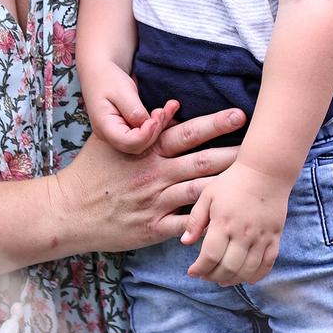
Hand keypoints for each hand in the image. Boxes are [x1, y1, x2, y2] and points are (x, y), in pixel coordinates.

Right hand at [54, 108, 246, 253]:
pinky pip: (187, 226)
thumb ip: (144, 124)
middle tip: (262, 147)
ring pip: (200, 192)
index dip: (215, 123)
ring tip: (254, 183)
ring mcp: (156, 202)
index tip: (240, 115)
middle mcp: (155, 173)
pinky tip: (229, 222)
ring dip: (228, 187)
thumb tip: (170, 104)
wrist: (70, 210)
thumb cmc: (92, 171)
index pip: (187, 132)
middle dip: (234, 153)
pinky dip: (207, 224)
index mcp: (147, 149)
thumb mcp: (112, 139)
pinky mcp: (153, 228)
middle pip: (202, 161)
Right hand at [81, 62, 178, 153]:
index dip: (145, 134)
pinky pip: (144, 133)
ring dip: (159, 126)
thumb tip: (147, 125)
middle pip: (137, 145)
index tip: (156, 117)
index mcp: (104, 126)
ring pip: (143, 141)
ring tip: (169, 107)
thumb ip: (134, 110)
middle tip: (163, 111)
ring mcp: (117, 134)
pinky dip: (157, 123)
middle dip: (154, 131)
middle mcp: (109, 135)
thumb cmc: (108, 78)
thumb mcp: (122, 90)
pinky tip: (168, 111)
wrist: (99, 71)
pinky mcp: (126, 129)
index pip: (127, 142)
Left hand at [181, 160, 289, 285]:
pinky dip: (258, 275)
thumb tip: (184, 242)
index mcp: (223, 223)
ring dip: (234, 280)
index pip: (210, 256)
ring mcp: (261, 237)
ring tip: (223, 280)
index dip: (200, 269)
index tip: (192, 272)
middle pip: (228, 267)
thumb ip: (196, 219)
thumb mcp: (208, 194)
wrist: (265, 170)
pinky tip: (248, 279)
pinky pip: (268, 263)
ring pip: (248, 270)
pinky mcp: (275, 236)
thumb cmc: (233, 180)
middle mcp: (243, 234)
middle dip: (214, 276)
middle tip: (206, 276)